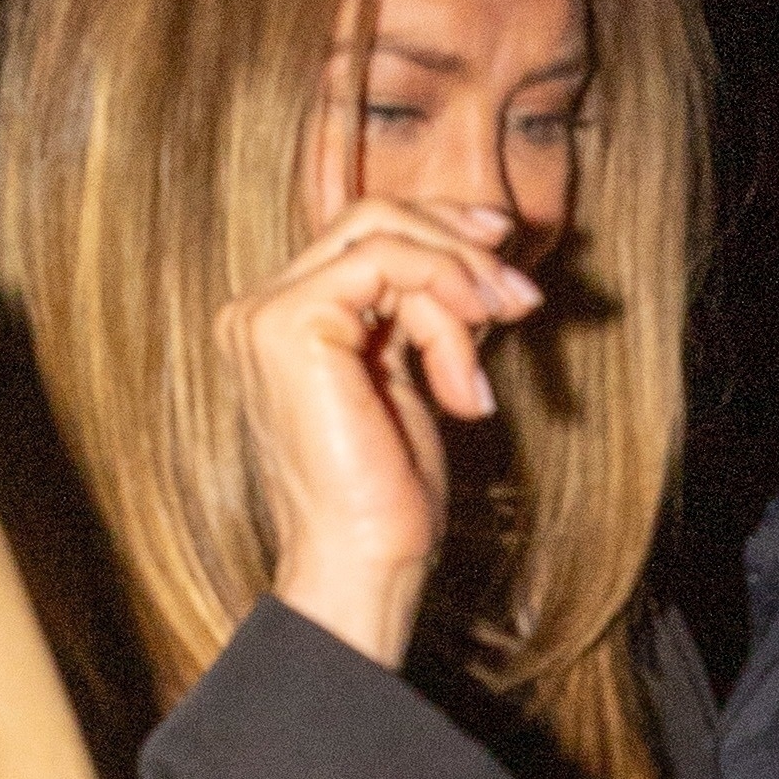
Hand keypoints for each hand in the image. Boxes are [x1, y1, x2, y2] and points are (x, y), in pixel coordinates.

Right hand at [215, 198, 541, 666]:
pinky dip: (445, 303)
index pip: (364, 234)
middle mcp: (259, 310)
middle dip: (460, 245)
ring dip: (462, 278)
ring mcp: (266, 314)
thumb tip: (479, 246)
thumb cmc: (386, 494)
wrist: (361, 563)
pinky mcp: (289, 324)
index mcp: (281, 322)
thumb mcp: (408, 377)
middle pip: (372, 215)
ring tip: (502, 334)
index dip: (443, 234)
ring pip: (385, 231)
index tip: (508, 267)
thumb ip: (419, 311)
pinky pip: (389, 263)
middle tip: (518, 299)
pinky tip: (463, 376)